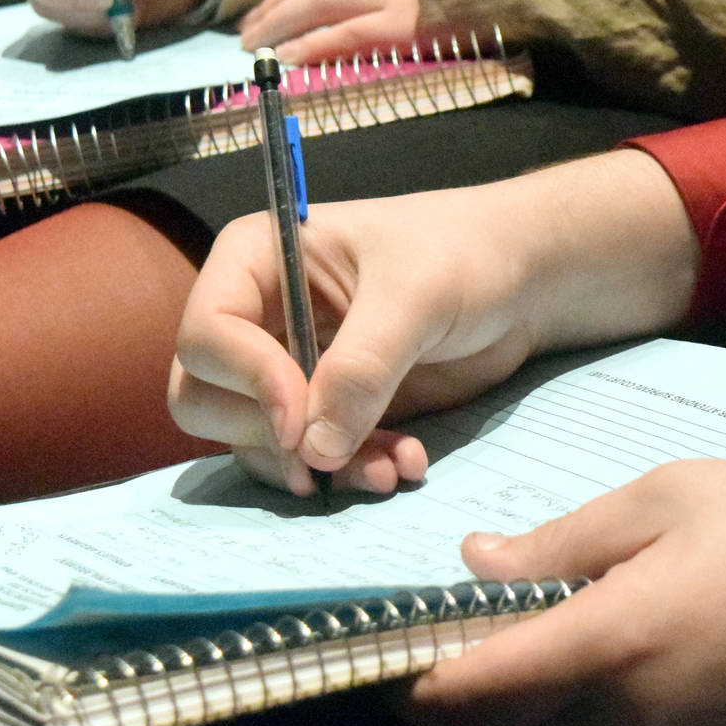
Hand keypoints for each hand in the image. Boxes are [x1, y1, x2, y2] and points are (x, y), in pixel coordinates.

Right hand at [168, 151, 697, 494]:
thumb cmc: (465, 254)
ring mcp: (286, 365)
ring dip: (315, 467)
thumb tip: (312, 449)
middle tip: (332, 454)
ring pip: (253, 441)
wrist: (521, 280)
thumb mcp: (416, 297)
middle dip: (268, 437)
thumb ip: (362, 367)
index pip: (205, 335)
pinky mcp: (324, 407)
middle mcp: (256, 314)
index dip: (247, 383)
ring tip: (389, 467)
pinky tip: (403, 462)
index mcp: (257, 258)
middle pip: (204, 397)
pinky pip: (305, 459)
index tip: (302, 421)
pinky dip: (348, 471)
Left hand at [405, 462, 725, 725]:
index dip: (405, 682)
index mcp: (613, 646)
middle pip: (509, 720)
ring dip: (557, 684)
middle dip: (485, 673)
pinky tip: (669, 639)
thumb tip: (474, 563)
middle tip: (501, 602)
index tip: (383, 647)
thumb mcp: (673, 496)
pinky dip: (618, 702)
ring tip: (607, 604)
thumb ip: (562, 542)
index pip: (464, 698)